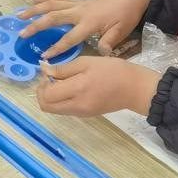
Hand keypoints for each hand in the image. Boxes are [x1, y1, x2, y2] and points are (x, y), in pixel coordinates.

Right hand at [19, 0, 150, 59]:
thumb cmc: (126, 15)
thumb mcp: (121, 31)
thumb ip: (109, 42)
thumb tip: (101, 53)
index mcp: (89, 22)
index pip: (70, 37)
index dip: (56, 47)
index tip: (44, 56)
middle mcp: (79, 12)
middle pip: (53, 18)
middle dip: (36, 26)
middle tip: (22, 34)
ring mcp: (76, 4)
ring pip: (51, 5)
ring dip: (34, 10)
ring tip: (19, 16)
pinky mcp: (77, 0)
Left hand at [36, 56, 159, 117]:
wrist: (135, 88)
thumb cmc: (113, 70)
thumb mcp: (87, 62)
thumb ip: (64, 68)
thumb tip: (45, 71)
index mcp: (77, 90)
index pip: (46, 95)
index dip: (42, 84)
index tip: (48, 72)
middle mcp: (76, 106)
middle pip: (46, 107)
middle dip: (42, 93)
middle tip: (50, 79)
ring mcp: (81, 113)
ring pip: (55, 110)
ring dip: (51, 98)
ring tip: (61, 82)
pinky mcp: (86, 115)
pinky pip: (65, 110)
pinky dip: (61, 101)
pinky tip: (71, 88)